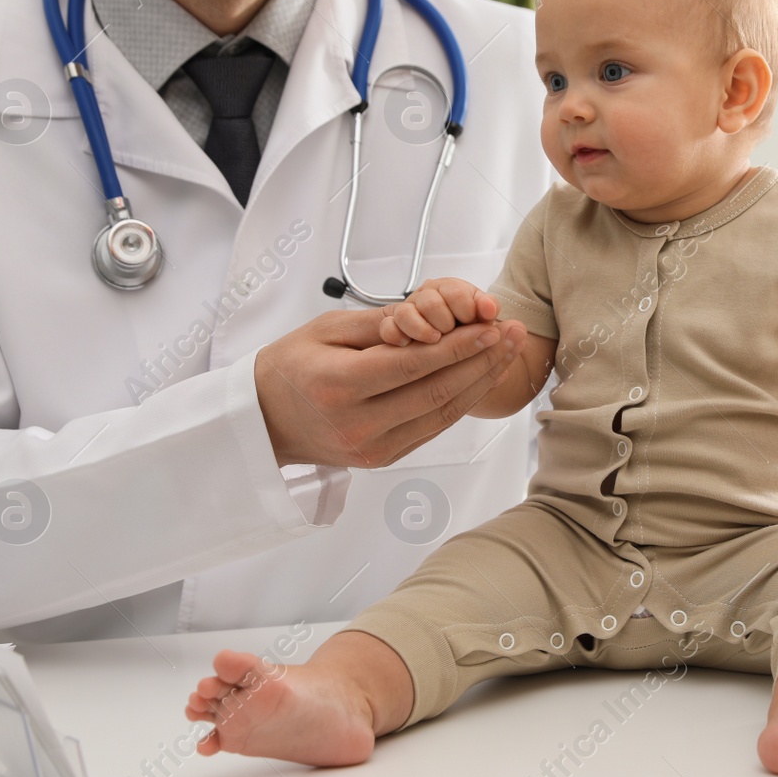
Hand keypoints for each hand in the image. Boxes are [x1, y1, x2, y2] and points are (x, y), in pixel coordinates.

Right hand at [255, 308, 525, 468]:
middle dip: (482, 361)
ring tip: (508, 352)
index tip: (490, 327)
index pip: (412, 366)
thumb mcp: (325, 330)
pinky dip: (462, 401)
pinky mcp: (384, 459)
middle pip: (436, 392)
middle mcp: (357, 425)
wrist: (265, 420)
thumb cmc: (291, 367)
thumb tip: (430, 317)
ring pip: (442, 414)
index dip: (458, 347)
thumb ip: (378, 324)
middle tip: (513, 333)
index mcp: (337, 387)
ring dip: (481, 382)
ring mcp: (373, 448)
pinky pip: (433, 427)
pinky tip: (482, 377)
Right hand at [377, 278, 498, 345]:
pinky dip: (396, 335)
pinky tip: (407, 345)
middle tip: (453, 334)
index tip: (473, 321)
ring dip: (422, 330)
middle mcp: (428, 297)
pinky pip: (388, 328)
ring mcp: (409, 312)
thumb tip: (490, 308)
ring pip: (407, 314)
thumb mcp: (480, 315)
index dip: (465, 308)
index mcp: (451, 289)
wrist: (444, 336)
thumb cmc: (466, 323)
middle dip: (445, 322)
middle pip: (431, 303)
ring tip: (434, 340)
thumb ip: (487, 309)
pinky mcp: (393, 327)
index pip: (455, 292)